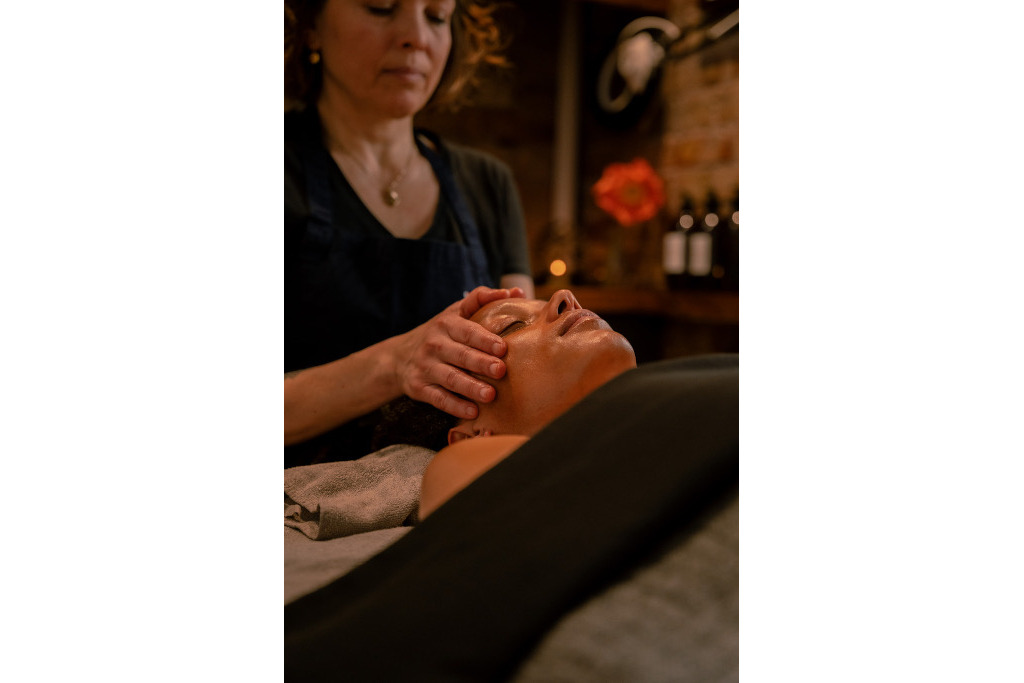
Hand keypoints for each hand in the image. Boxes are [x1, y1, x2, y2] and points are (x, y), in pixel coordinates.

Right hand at [392, 286, 525, 418]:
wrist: (399, 356)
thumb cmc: (440, 333)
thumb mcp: (455, 312)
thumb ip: (483, 299)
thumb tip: (516, 291)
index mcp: (446, 324)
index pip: (467, 331)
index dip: (484, 339)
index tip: (503, 347)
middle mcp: (434, 345)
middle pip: (460, 354)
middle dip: (480, 363)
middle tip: (501, 370)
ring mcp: (426, 367)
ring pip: (449, 378)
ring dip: (470, 387)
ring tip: (490, 395)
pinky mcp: (419, 388)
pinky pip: (438, 398)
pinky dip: (455, 406)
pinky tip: (472, 412)